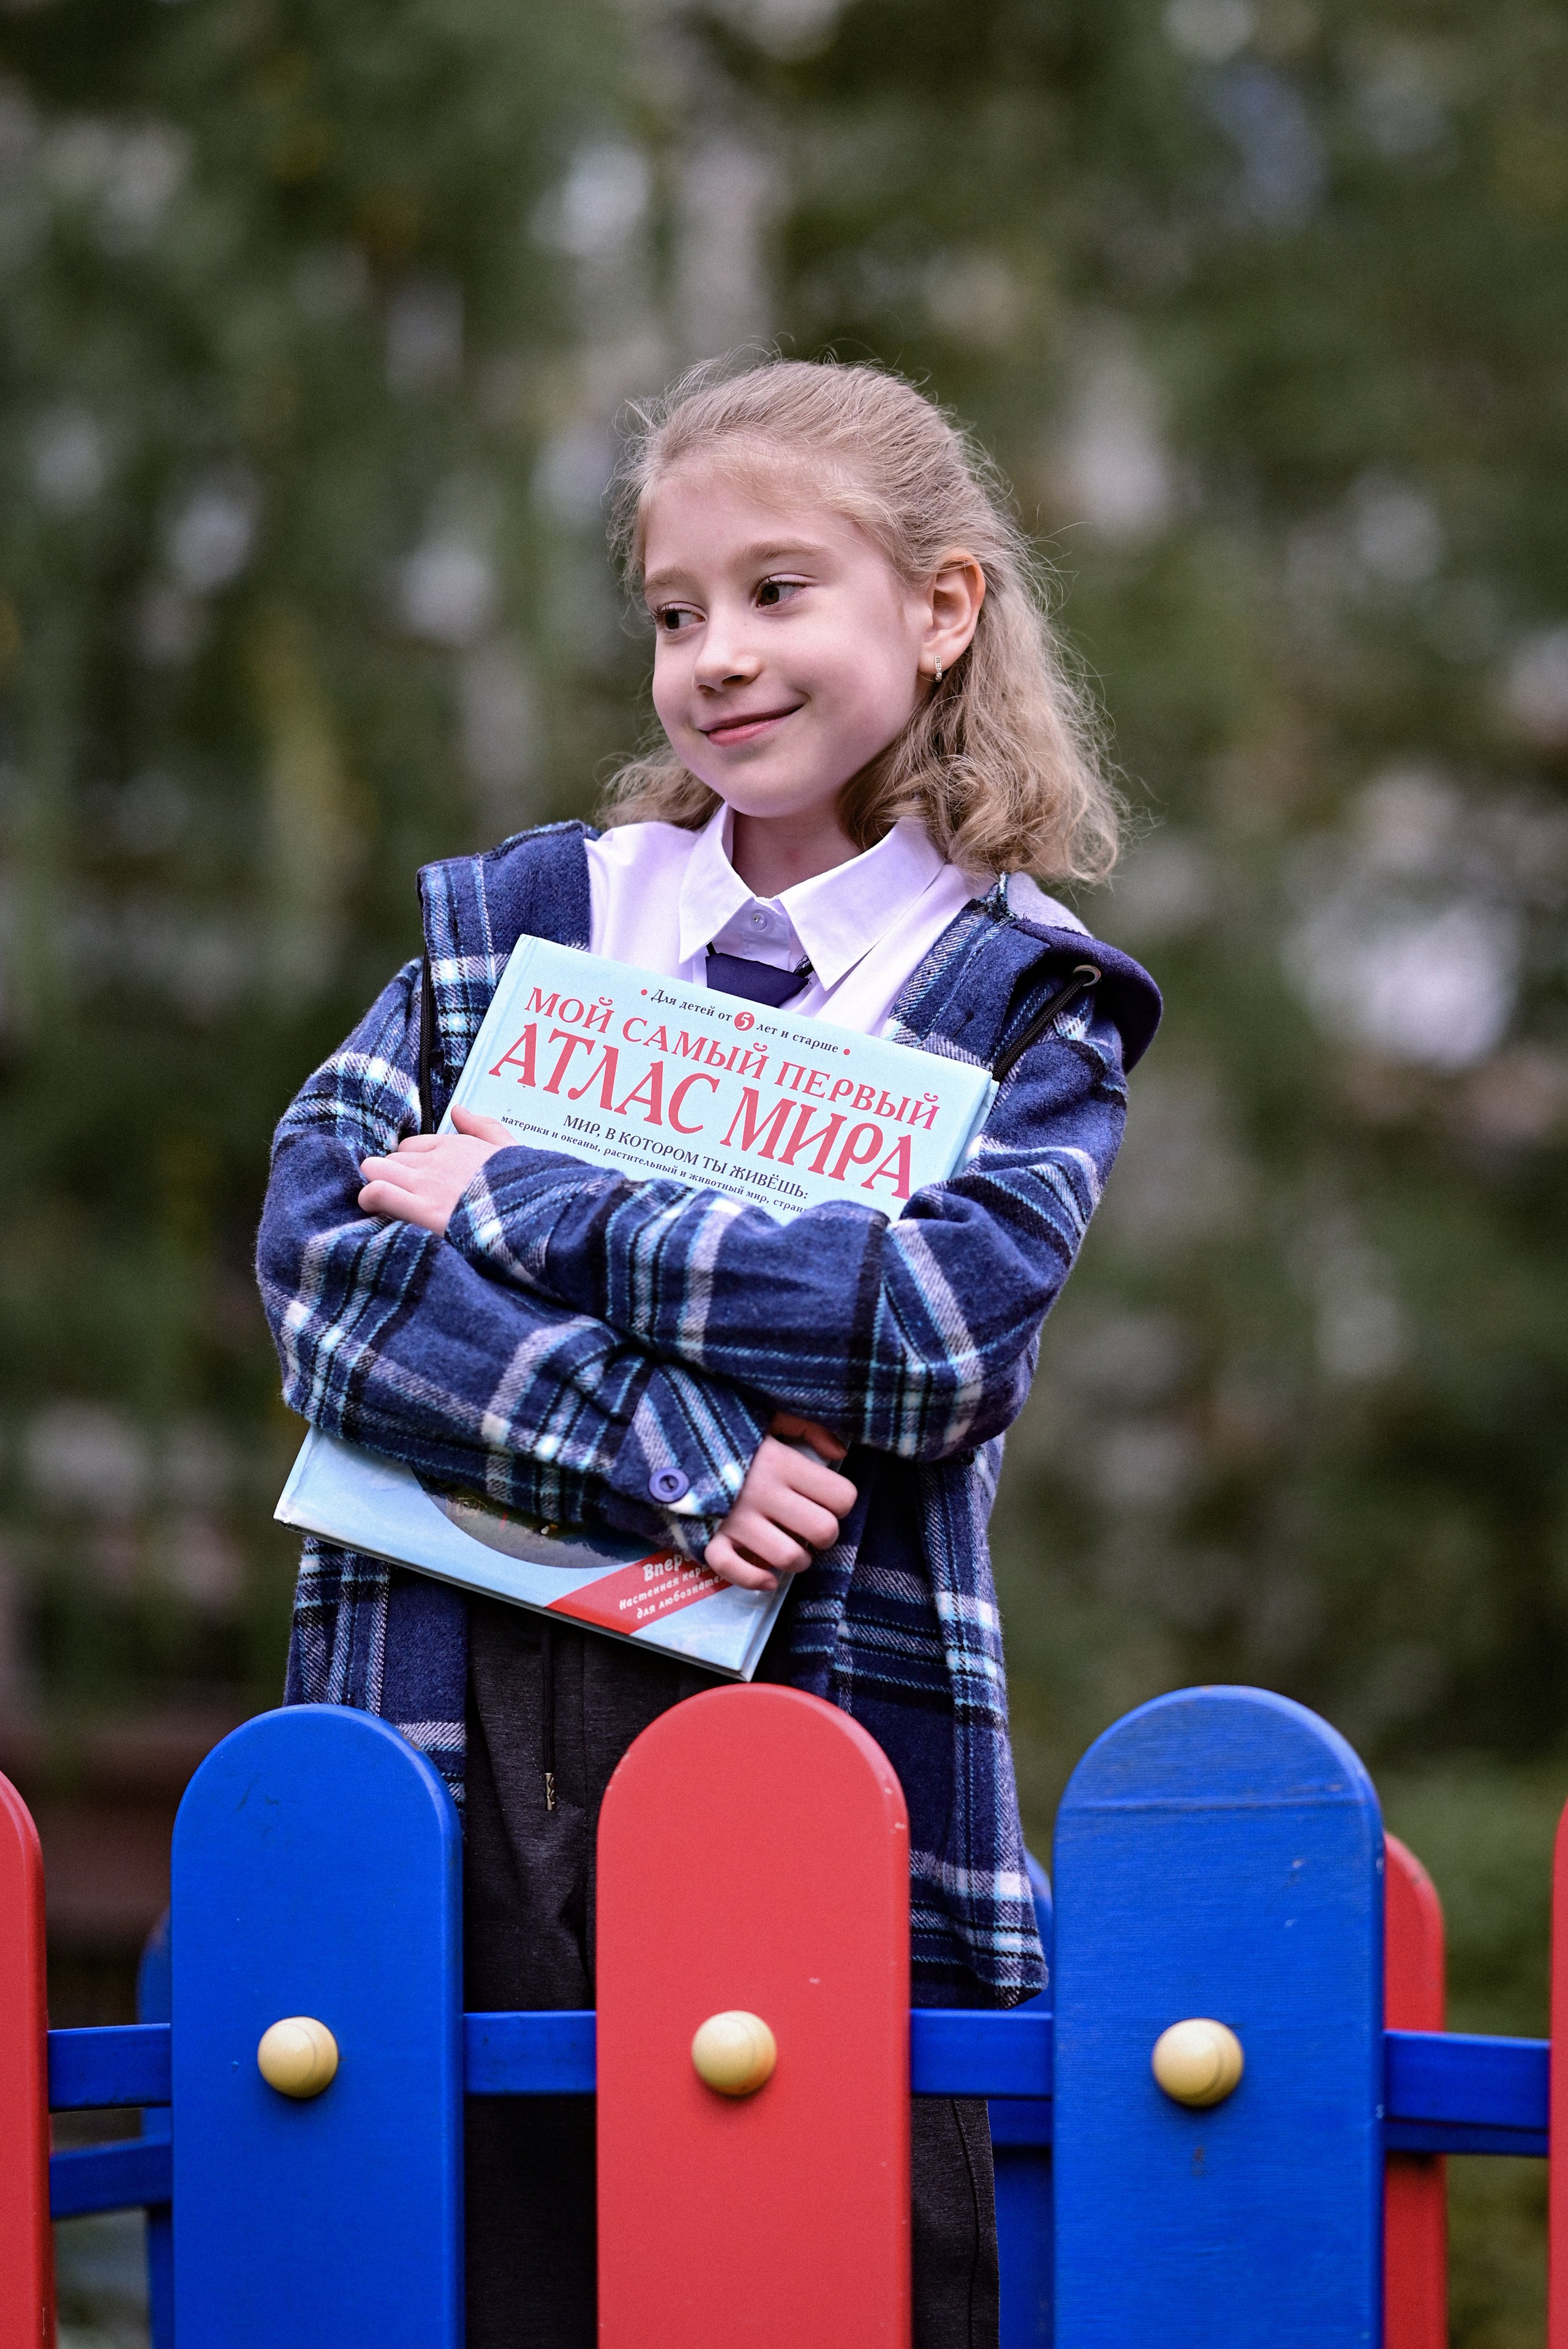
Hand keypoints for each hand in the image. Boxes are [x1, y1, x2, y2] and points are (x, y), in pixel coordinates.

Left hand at [357, 1105, 513, 1237]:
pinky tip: (373, 1208)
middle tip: (397, 1194)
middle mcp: (437, 1160)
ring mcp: (427, 1185)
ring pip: (377, 1169)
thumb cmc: (525, 1188)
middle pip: (391, 1158)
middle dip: (390, 1174)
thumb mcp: (510, 1150)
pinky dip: (370, 1198)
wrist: (534, 1216)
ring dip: (375, 1183)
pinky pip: (378, 1192)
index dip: (410, 1162)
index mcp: (457, 1145)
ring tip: (379, 1201)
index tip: (414, 1179)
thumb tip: (458, 1110)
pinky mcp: (423, 1211)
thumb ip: (484, 1127)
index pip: (412, 1145)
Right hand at [705, 1413, 855, 1592]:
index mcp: (782, 1462)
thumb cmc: (724, 1429)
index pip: (841, 1497)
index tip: (825, 1498)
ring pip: (788, 1558)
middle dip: (824, 1535)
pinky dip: (755, 1579)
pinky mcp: (709, 1539)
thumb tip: (839, 1451)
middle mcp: (763, 1494)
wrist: (662, 1439)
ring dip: (796, 1560)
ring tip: (789, 1547)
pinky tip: (766, 1576)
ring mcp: (735, 1521)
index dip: (840, 1502)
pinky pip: (737, 1572)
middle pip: (823, 1531)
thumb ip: (807, 1426)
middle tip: (810, 1527)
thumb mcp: (766, 1415)